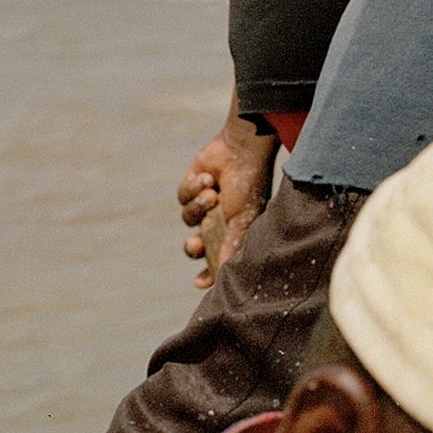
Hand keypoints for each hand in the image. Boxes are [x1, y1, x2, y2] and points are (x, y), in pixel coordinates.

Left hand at [178, 108, 277, 290]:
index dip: (209, 272)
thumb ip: (231, 245)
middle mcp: (220, 218)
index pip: (220, 256)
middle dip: (193, 246)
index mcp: (237, 228)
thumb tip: (223, 274)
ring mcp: (205, 202)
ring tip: (213, 194)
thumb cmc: (249, 184)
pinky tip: (208, 178)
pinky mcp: (192, 186)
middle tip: (195, 242)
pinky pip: (182, 198)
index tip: (199, 283)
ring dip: (198, 208)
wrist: (241, 149)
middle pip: (197, 244)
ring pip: (188, 219)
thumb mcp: (244, 218)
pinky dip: (193, 189)